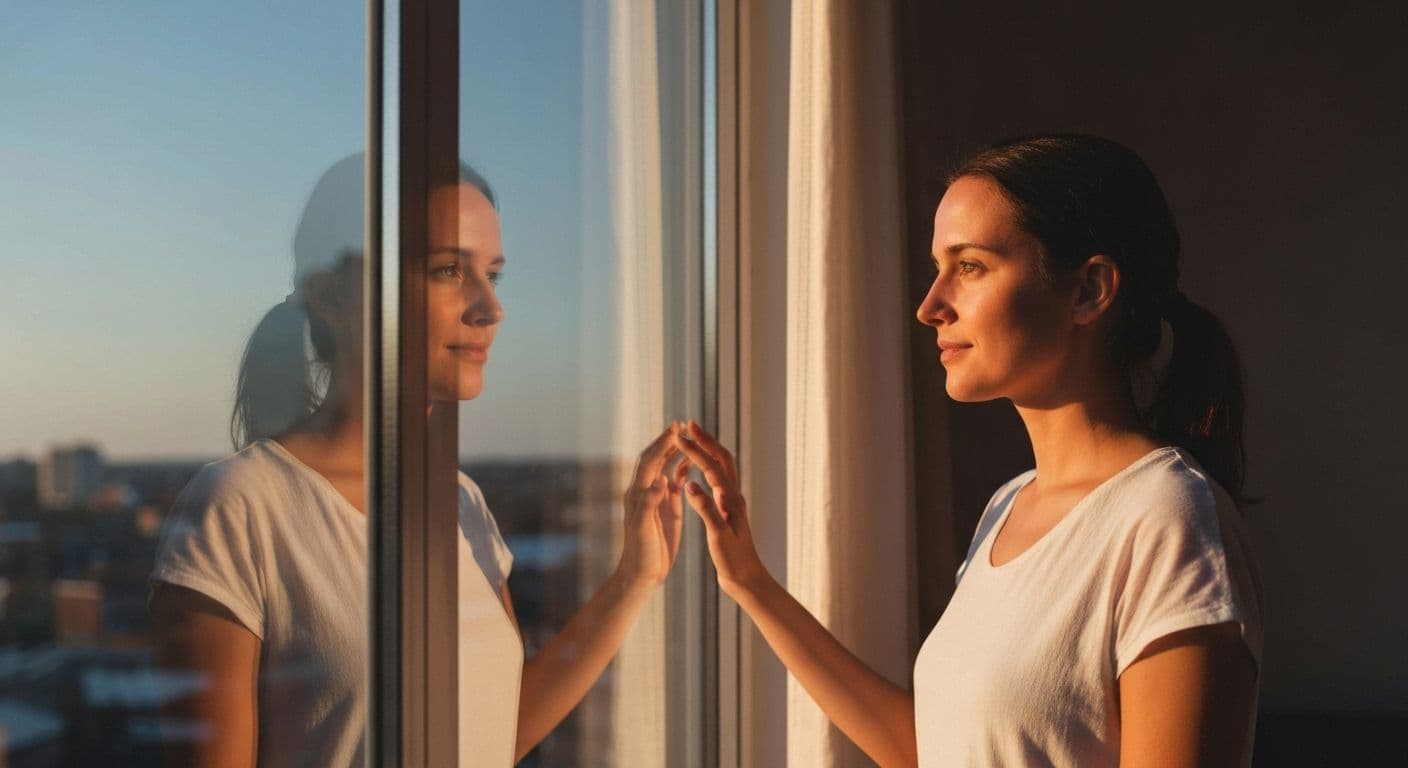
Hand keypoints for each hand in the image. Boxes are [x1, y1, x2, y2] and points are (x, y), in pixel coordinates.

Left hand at [616, 423, 685, 588]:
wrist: (642, 573)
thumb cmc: (641, 554)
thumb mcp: (644, 529)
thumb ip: (649, 504)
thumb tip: (658, 480)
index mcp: (639, 493)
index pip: (650, 461)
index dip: (662, 443)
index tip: (676, 428)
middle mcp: (646, 491)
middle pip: (656, 458)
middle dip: (668, 441)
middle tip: (683, 424)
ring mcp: (657, 499)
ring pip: (665, 467)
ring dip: (675, 451)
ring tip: (688, 437)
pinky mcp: (667, 508)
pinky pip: (674, 483)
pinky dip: (682, 470)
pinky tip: (692, 463)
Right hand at [673, 420, 770, 600]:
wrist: (747, 579)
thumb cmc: (733, 561)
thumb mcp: (718, 536)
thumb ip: (706, 510)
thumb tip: (691, 485)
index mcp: (729, 500)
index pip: (710, 467)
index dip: (694, 449)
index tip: (678, 435)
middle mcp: (733, 497)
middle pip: (722, 458)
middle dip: (705, 439)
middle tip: (689, 424)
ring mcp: (731, 503)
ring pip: (722, 467)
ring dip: (708, 450)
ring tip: (693, 439)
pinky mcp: (728, 511)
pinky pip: (718, 480)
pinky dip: (707, 468)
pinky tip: (697, 472)